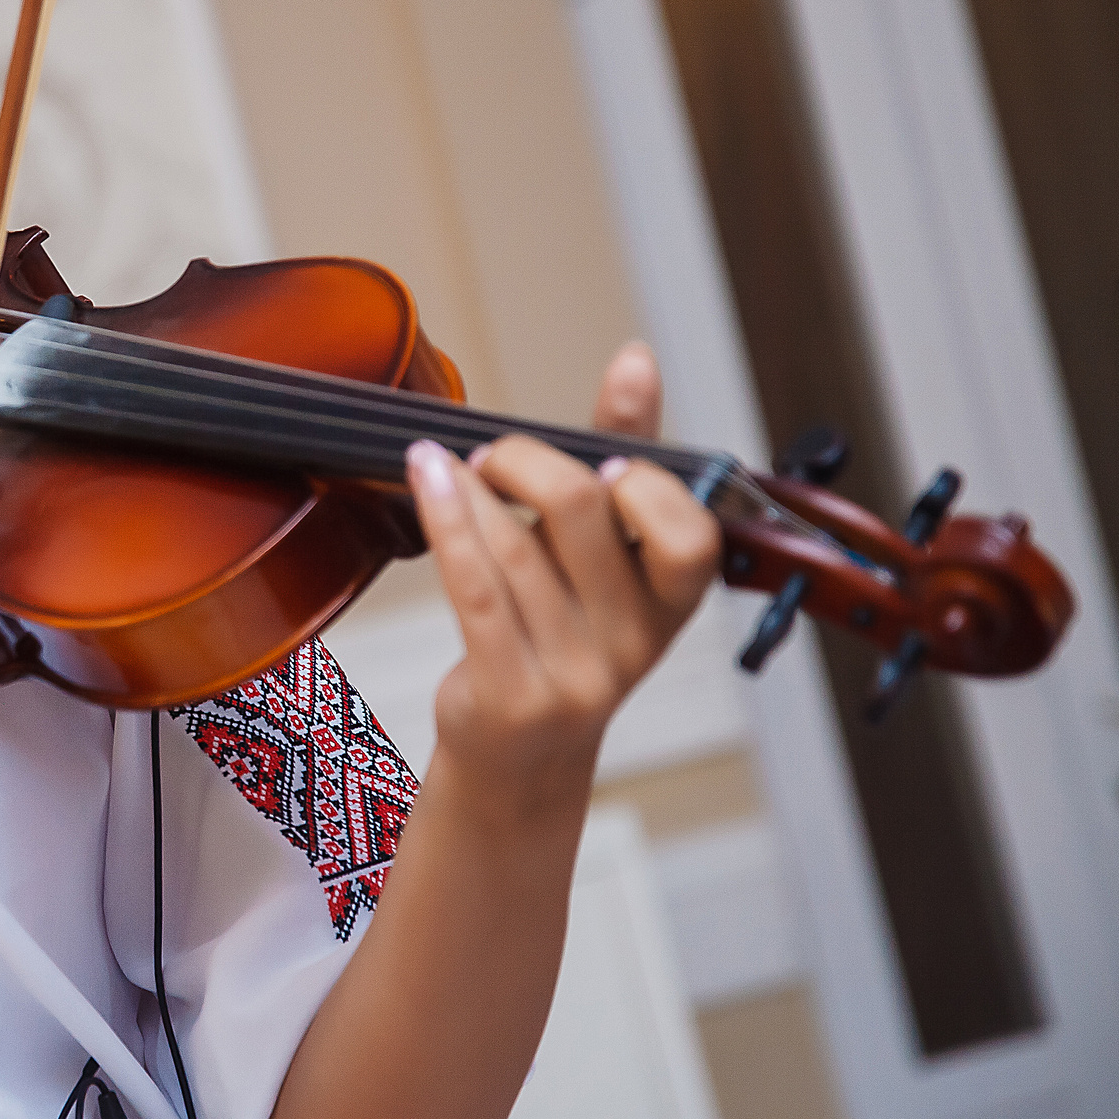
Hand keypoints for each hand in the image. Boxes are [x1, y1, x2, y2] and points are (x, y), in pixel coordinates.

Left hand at [407, 341, 719, 802]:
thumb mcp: (607, 561)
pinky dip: (446, 518)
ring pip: (516, 545)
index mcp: (673, 608)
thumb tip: (637, 358)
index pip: (690, 537)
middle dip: (529, 461)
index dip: (646, 487)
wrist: (519, 760)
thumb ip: (624, 460)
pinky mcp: (508, 692)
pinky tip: (428, 479)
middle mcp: (632, 644)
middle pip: (585, 513)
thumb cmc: (561, 633)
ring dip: (470, 486)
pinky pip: (473, 587)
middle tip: (496, 455)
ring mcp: (572, 675)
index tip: (605, 460)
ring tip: (443, 464)